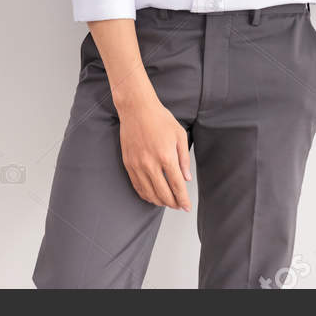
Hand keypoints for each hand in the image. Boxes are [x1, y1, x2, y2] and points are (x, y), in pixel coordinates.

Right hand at [116, 94, 192, 210]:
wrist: (136, 109)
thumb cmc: (160, 118)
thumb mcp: (179, 135)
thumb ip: (184, 158)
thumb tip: (186, 178)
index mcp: (166, 156)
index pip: (176, 186)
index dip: (182, 199)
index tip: (187, 207)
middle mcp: (150, 164)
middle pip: (163, 193)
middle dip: (173, 203)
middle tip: (178, 206)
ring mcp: (137, 165)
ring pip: (149, 193)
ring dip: (159, 202)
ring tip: (167, 203)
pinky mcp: (128, 164)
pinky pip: (137, 186)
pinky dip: (145, 195)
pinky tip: (152, 196)